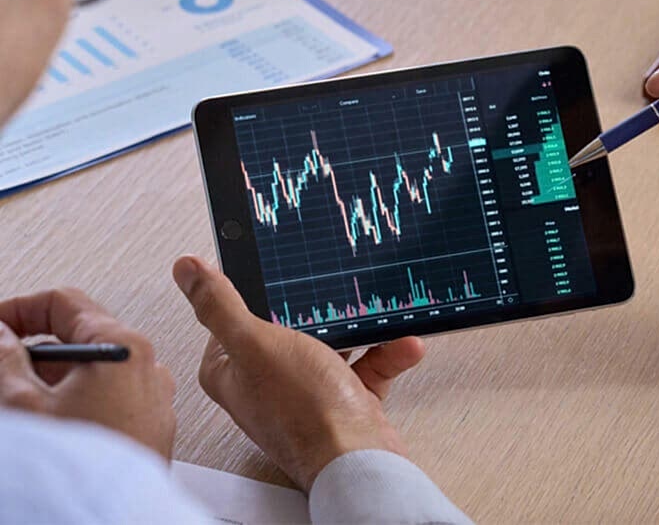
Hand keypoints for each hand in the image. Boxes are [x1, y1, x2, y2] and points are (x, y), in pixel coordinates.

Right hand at [0, 288, 176, 456]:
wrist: (113, 519)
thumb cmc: (81, 467)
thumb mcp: (24, 402)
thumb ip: (6, 357)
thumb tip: (0, 334)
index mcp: (124, 347)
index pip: (65, 302)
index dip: (19, 310)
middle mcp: (148, 366)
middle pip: (80, 338)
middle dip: (33, 352)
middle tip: (1, 370)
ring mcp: (154, 398)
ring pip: (94, 373)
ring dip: (52, 381)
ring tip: (24, 407)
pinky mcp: (152, 427)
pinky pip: (111, 400)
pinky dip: (77, 403)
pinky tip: (53, 428)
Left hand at [172, 255, 425, 491]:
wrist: (356, 458)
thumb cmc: (303, 411)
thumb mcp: (256, 343)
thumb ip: (220, 305)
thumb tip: (186, 270)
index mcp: (232, 371)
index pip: (233, 317)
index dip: (255, 291)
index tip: (276, 270)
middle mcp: (266, 384)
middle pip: (288, 328)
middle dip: (317, 309)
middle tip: (332, 289)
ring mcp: (307, 394)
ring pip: (332, 346)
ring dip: (359, 329)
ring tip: (374, 313)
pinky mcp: (344, 403)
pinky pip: (366, 367)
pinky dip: (386, 353)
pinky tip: (402, 343)